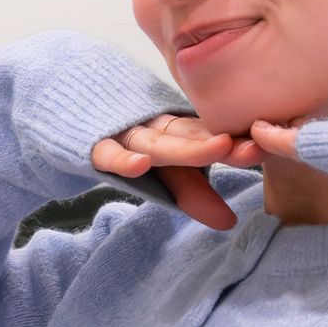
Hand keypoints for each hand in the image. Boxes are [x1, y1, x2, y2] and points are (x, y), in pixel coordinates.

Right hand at [91, 113, 267, 231]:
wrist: (62, 103)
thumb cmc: (121, 139)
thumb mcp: (159, 169)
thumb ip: (192, 193)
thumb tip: (229, 223)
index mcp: (173, 130)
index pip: (207, 137)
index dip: (235, 145)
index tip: (265, 150)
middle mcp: (152, 127)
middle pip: (188, 136)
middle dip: (221, 145)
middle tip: (253, 150)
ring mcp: (122, 133)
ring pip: (156, 142)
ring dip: (186, 148)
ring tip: (218, 149)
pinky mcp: (89, 144)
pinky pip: (106, 152)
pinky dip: (121, 158)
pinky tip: (139, 165)